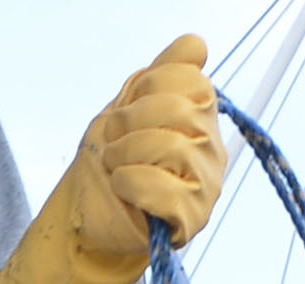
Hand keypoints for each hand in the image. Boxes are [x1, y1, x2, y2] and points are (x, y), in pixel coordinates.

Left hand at [92, 36, 226, 254]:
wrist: (92, 214)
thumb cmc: (115, 160)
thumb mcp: (132, 105)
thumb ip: (163, 73)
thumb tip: (197, 46)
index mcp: (201, 113)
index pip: (192, 78)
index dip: (149, 86)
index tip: (127, 108)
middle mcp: (212, 145)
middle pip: (181, 109)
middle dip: (131, 120)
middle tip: (112, 140)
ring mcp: (207, 183)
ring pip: (174, 147)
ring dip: (126, 153)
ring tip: (114, 164)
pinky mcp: (194, 218)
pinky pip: (167, 191)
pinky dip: (132, 183)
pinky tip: (122, 186)